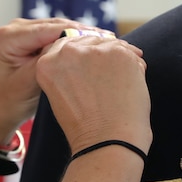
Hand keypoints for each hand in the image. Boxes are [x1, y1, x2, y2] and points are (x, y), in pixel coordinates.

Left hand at [0, 18, 112, 143]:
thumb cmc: (8, 103)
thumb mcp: (27, 85)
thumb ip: (46, 64)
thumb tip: (69, 47)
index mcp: (9, 36)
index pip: (51, 29)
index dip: (80, 34)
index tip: (106, 40)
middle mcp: (16, 28)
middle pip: (58, 26)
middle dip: (87, 34)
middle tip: (116, 41)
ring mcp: (25, 33)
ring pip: (62, 30)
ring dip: (86, 37)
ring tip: (113, 43)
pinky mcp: (34, 41)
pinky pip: (60, 37)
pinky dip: (78, 42)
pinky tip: (99, 47)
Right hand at [36, 35, 151, 155]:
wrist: (107, 141)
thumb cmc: (86, 126)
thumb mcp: (61, 93)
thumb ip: (68, 68)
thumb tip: (91, 49)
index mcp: (47, 62)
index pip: (67, 45)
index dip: (83, 56)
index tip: (93, 71)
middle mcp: (67, 51)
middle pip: (89, 40)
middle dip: (101, 56)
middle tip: (109, 83)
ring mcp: (94, 50)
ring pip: (111, 44)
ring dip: (118, 61)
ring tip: (118, 88)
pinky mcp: (118, 52)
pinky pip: (129, 52)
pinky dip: (134, 66)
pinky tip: (130, 85)